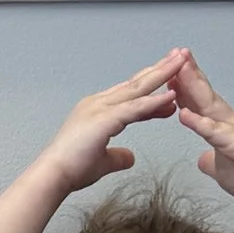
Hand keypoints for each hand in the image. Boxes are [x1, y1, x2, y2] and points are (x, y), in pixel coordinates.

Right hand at [39, 55, 183, 191]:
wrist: (51, 177)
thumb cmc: (70, 170)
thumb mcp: (102, 162)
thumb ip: (117, 157)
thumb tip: (130, 158)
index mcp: (96, 110)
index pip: (130, 96)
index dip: (151, 87)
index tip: (170, 81)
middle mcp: (97, 104)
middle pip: (135, 83)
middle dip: (159, 69)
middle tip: (179, 56)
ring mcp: (100, 109)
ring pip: (137, 89)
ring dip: (161, 74)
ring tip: (182, 63)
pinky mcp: (104, 120)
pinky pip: (135, 108)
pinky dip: (154, 101)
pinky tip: (171, 95)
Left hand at [172, 57, 233, 207]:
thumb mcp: (223, 169)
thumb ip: (212, 161)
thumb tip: (202, 160)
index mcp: (222, 126)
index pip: (199, 101)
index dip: (184, 85)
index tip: (168, 70)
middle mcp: (228, 122)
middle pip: (204, 93)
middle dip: (188, 73)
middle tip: (173, 53)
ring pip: (209, 104)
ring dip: (193, 86)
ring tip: (178, 70)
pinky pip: (215, 133)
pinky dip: (200, 123)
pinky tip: (185, 114)